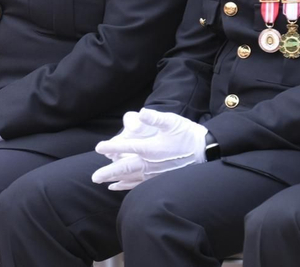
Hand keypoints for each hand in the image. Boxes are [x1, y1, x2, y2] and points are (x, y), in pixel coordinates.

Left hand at [91, 109, 207, 189]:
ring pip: (130, 178)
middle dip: (108, 172)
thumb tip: (142, 111)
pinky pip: (139, 184)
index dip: (112, 147)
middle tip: (94, 177)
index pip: (127, 148)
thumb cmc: (188, 134)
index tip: (98, 148)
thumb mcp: (173, 122)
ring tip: (101, 181)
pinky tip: (116, 187)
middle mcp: (151, 163)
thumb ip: (156, 118)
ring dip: (115, 179)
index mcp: (152, 148)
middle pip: (125, 168)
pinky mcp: (159, 179)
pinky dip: (126, 186)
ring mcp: (155, 173)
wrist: (205, 151)